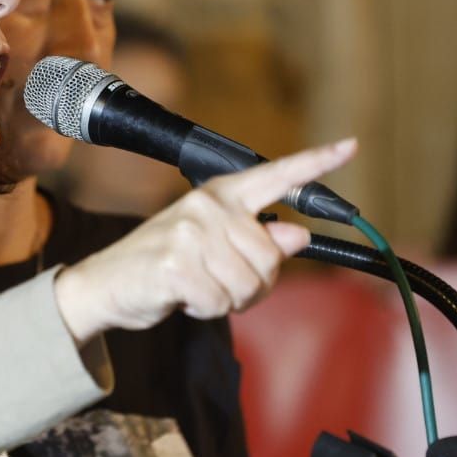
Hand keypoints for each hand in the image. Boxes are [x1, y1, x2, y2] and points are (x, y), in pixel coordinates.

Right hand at [54, 139, 356, 341]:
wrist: (105, 285)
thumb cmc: (164, 267)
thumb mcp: (215, 249)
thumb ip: (258, 241)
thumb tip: (299, 236)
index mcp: (221, 195)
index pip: (276, 176)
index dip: (317, 162)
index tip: (351, 146)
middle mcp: (207, 205)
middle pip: (270, 258)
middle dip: (252, 285)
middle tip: (216, 283)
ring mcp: (190, 232)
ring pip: (249, 284)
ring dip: (227, 300)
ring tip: (197, 287)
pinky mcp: (176, 262)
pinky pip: (220, 301)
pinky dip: (205, 309)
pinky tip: (182, 296)